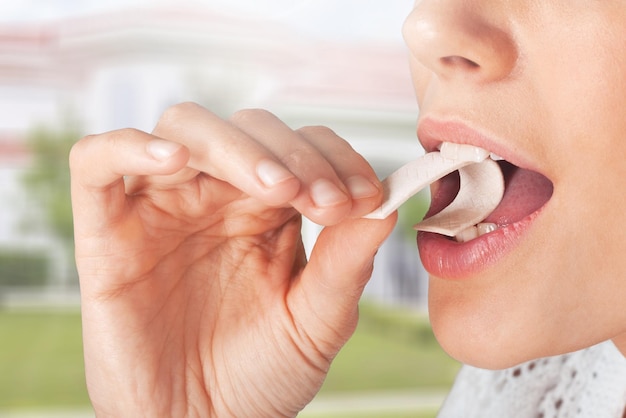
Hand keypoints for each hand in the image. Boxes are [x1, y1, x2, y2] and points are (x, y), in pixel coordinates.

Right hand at [70, 103, 396, 416]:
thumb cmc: (261, 376)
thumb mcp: (317, 320)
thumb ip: (348, 261)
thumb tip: (388, 203)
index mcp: (269, 210)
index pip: (302, 146)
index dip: (335, 158)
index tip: (366, 196)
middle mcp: (217, 198)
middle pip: (249, 128)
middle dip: (294, 155)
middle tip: (326, 201)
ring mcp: (161, 207)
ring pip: (184, 129)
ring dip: (235, 147)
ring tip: (275, 189)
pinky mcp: (104, 231)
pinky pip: (97, 162)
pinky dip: (129, 146)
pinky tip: (174, 161)